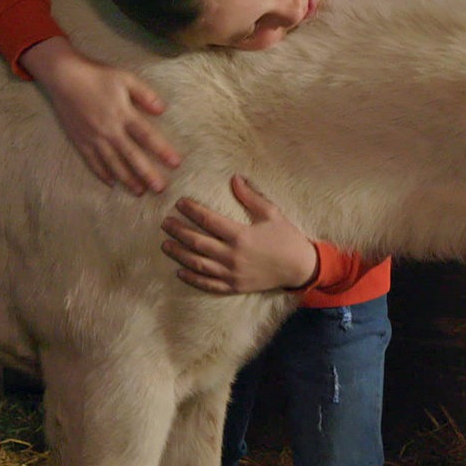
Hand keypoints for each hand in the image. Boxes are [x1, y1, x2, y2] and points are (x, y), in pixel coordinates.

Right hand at [22, 37, 180, 194]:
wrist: (64, 77)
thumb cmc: (97, 76)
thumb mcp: (126, 78)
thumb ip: (145, 94)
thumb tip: (162, 110)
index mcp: (123, 114)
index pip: (147, 136)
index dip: (163, 150)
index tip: (176, 164)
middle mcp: (110, 129)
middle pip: (132, 155)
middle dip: (147, 173)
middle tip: (160, 189)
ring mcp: (94, 138)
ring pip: (113, 163)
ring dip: (127, 179)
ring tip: (139, 192)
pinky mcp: (80, 141)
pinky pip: (92, 162)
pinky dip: (102, 174)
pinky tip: (111, 183)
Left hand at [161, 175, 318, 294]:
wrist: (300, 267)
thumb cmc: (287, 238)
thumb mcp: (272, 213)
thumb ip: (250, 197)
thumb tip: (234, 178)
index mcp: (241, 235)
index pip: (208, 220)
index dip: (192, 211)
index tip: (179, 203)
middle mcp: (232, 256)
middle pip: (197, 242)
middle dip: (179, 232)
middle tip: (165, 223)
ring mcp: (232, 274)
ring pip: (198, 264)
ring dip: (179, 254)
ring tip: (165, 245)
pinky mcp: (234, 286)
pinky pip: (208, 284)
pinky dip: (192, 279)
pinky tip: (180, 272)